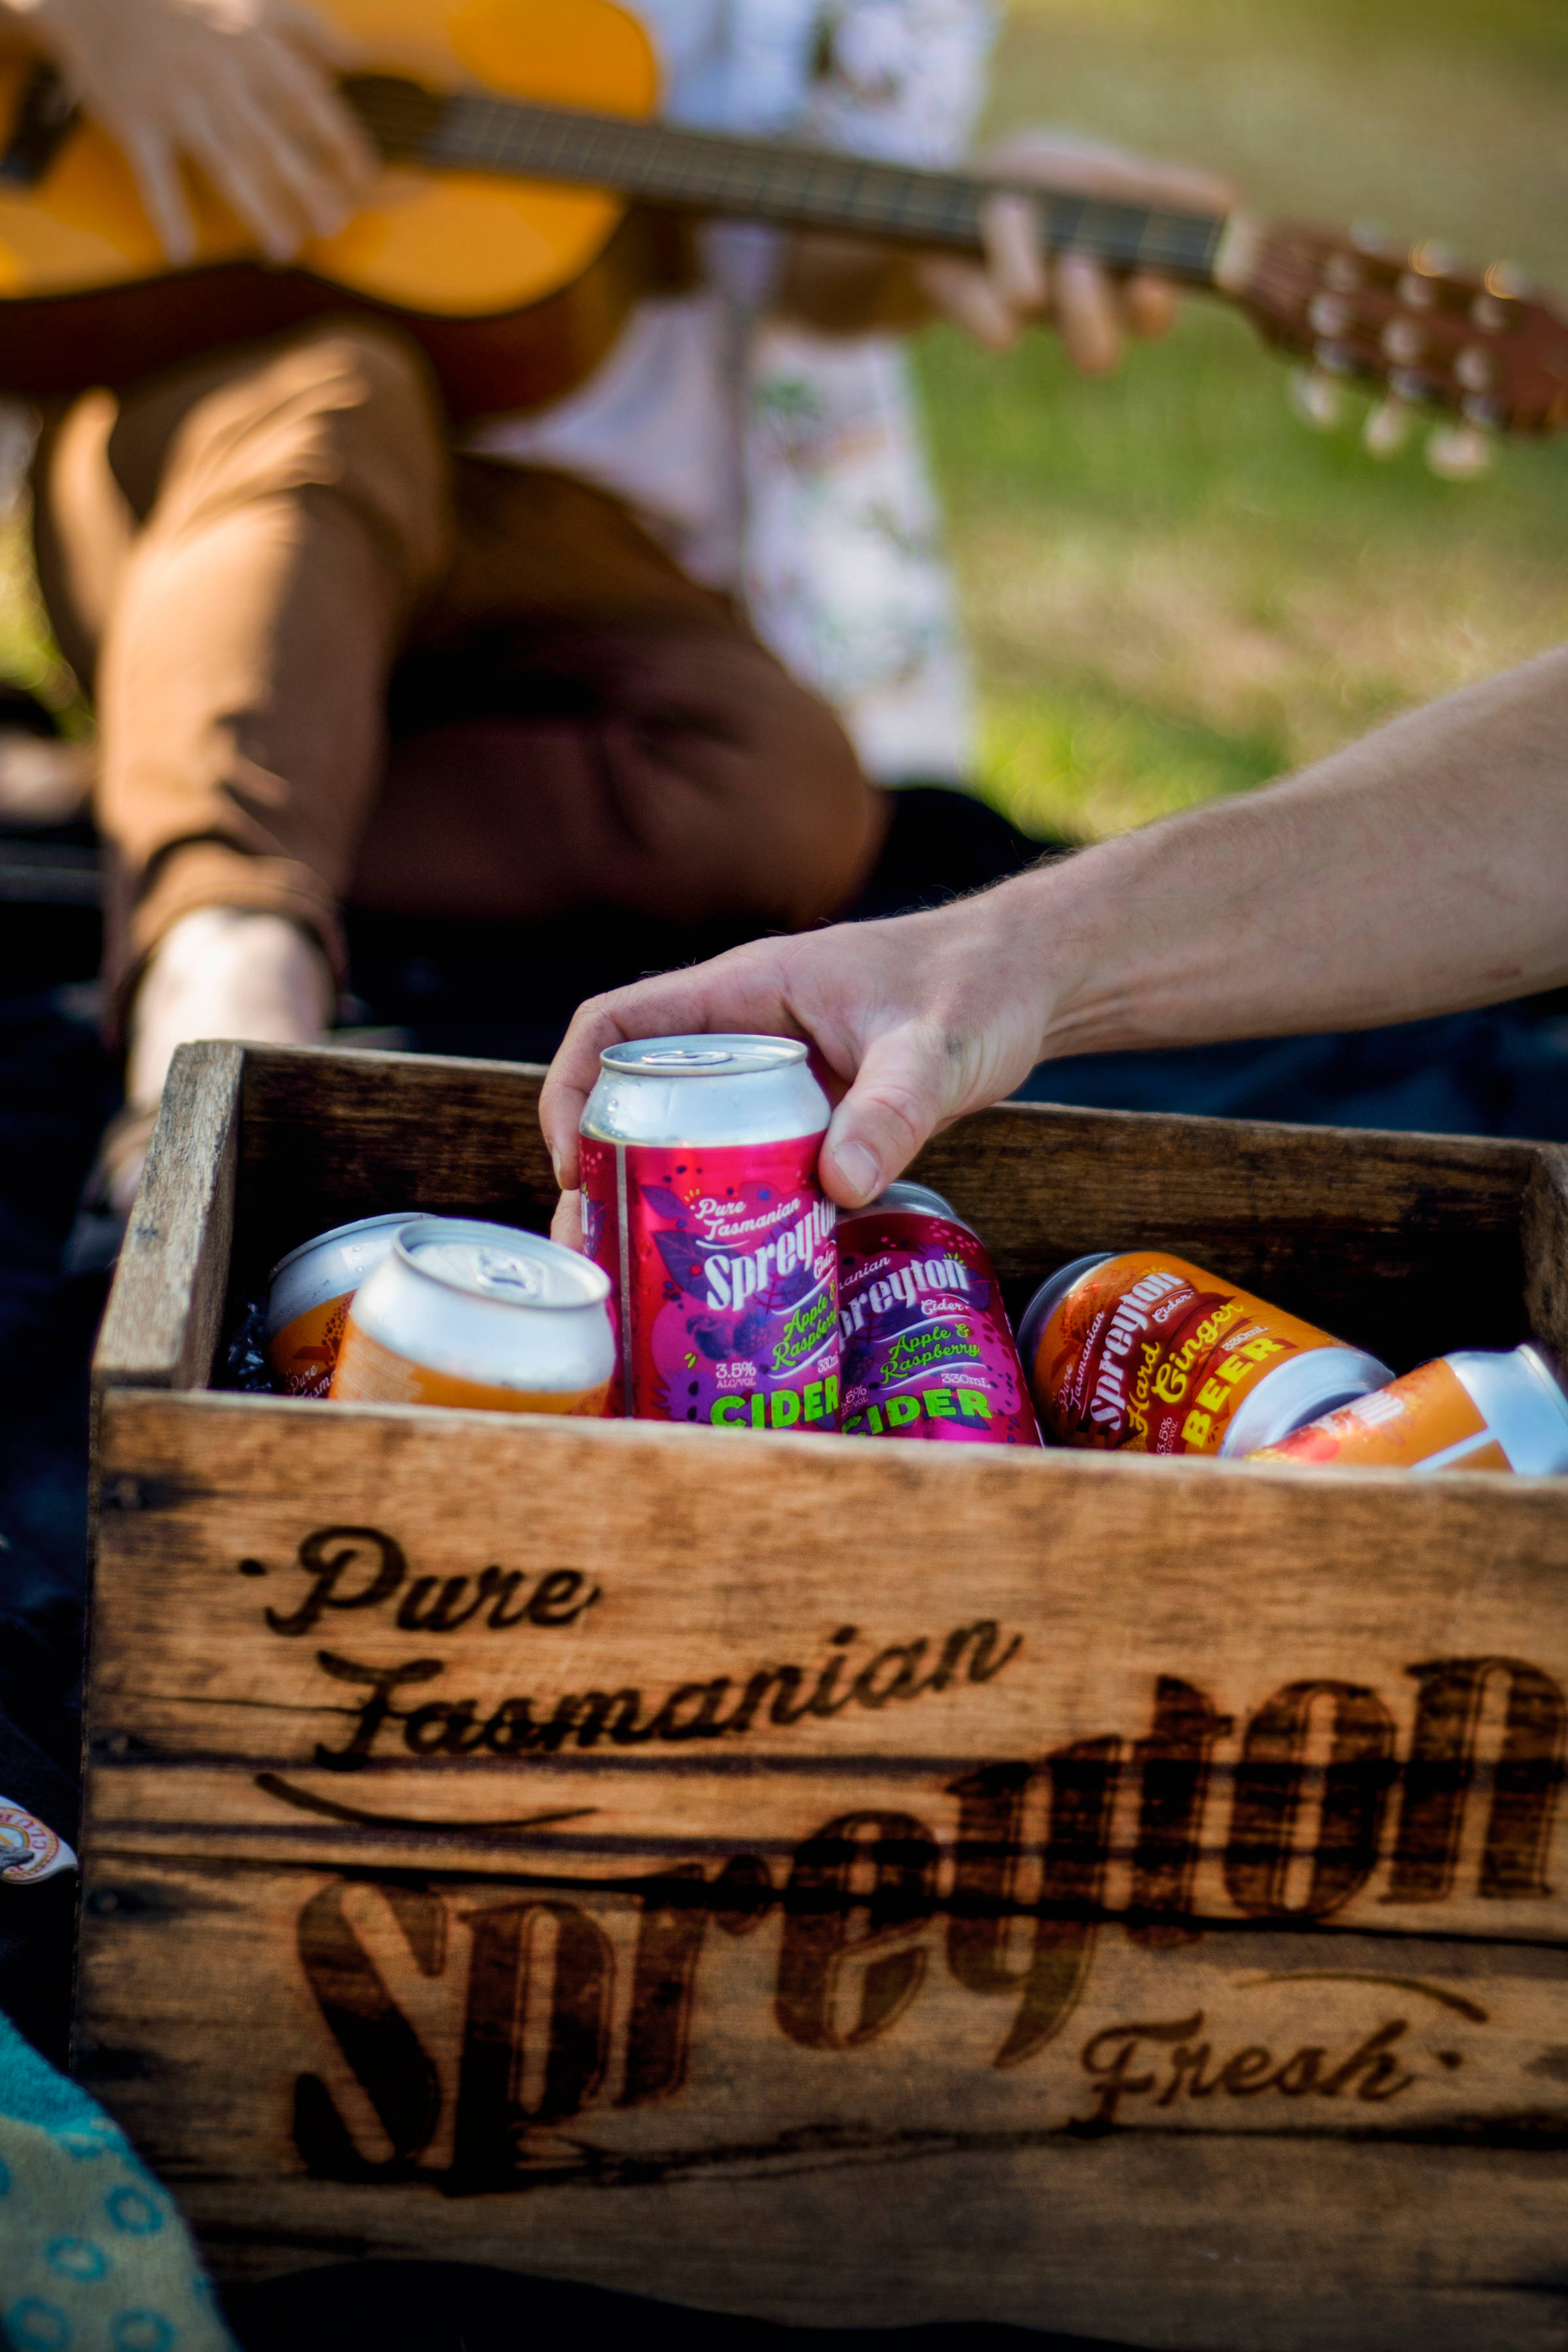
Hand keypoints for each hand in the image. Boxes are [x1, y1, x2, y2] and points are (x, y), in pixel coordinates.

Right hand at [14, 0, 374, 263]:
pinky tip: (182, 253)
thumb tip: (356, 59)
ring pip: (225, 165)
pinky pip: (154, 175)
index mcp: (249, 48)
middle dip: (307, 188)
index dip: (340, 140)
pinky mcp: (134, 121)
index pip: (309, 100)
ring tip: (282, 250)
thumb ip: (306, 27)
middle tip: (334, 227)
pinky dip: (167, 214)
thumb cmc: (186, 0)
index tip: (364, 177)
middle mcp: (217, 78)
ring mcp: (175, 102)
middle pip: (272, 143)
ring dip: (256, 211)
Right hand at [540, 880, 1051, 1247]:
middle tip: (601, 1253)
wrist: (1029, 983)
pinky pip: (743, 1166)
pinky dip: (727, 1216)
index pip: (615, 1025)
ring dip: (656, 1203)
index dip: (572, 1089)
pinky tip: (729, 1277)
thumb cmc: (978, 987)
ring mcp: (773, 1082)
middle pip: (634, 1098)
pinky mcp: (807, 1122)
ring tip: (639, 1281)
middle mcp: (742, 1037)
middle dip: (604, 1175)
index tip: (573, 1165)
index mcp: (743, 993)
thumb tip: (837, 1187)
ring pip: (685, 1138)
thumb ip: (894, 1109)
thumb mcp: (936, 1047)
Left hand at [916, 130, 1233, 371]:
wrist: (947, 190)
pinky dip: (997, 259)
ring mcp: (1026, 322)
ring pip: (1032, 341)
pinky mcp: (980, 319)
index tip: (1151, 280)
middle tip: (1077, 263)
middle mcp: (1074, 313)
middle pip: (1100, 357)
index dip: (1155, 307)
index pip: (1152, 317)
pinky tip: (993, 213)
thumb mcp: (1098, 173)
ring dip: (1043, 292)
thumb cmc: (1036, 182)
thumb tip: (1230, 200)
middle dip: (1091, 315)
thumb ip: (1157, 192)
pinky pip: (997, 325)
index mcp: (1116, 280)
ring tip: (1023, 224)